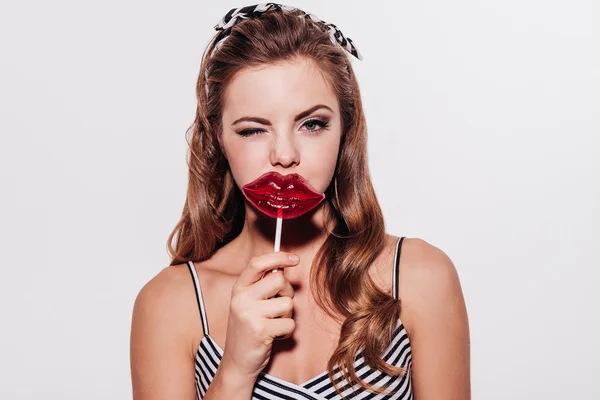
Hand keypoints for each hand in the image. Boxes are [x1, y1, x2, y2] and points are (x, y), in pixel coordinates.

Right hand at [220, 252, 297, 380]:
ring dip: (287, 315)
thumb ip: (262, 285)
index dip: (278, 257)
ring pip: (288, 303)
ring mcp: (250, 314)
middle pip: (278, 280)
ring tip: (273, 323)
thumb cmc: (248, 329)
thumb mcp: (248, 303)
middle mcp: (241, 298)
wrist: (237, 362)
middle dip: (286, 292)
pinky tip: (274, 335)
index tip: (294, 259)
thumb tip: (283, 266)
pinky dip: (287, 331)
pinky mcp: (261, 331)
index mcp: (238, 288)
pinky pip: (290, 323)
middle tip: (279, 306)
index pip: (257, 263)